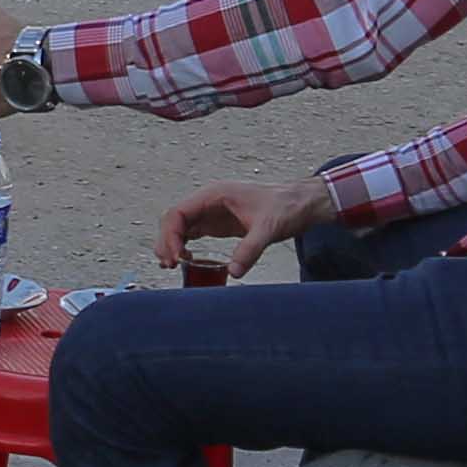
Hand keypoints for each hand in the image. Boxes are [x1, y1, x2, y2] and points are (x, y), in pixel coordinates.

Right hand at [162, 172, 331, 278]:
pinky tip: (185, 260)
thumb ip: (250, 249)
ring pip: (179, 227)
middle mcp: (208, 202)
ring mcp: (211, 213)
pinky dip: (183, 246)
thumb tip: (234, 272)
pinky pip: (191, 234)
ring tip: (170, 265)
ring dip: (171, 245)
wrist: (300, 204)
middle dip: (166, 242)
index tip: (176, 256)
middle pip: (173, 220)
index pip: (178, 213)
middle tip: (169, 265)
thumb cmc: (286, 207)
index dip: (171, 235)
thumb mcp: (269, 228)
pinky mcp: (217, 224)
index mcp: (215, 195)